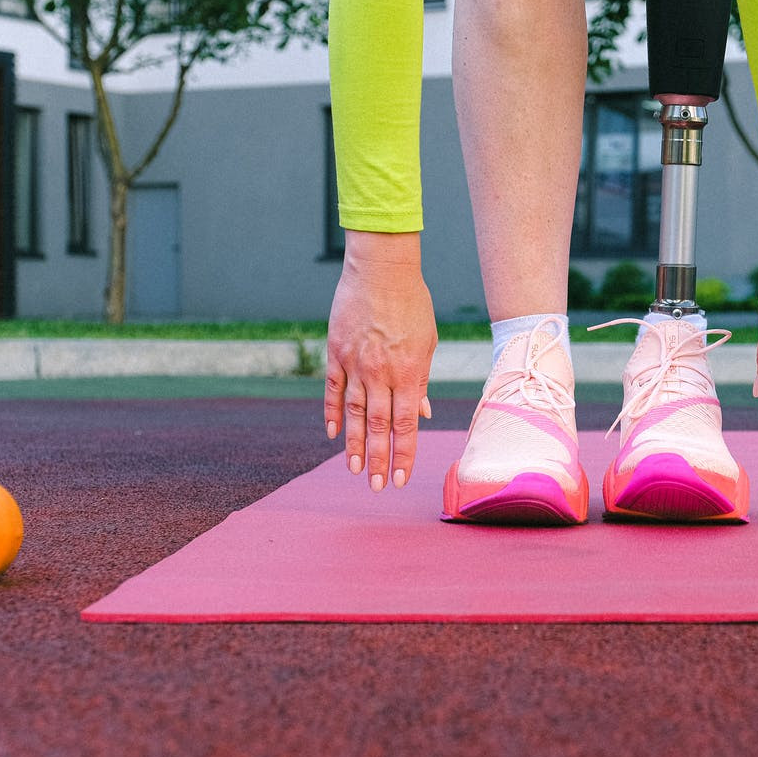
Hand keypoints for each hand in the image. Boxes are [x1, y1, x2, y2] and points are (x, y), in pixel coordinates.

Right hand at [325, 231, 436, 490]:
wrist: (382, 269)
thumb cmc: (412, 304)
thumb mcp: (427, 343)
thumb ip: (421, 381)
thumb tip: (420, 413)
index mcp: (409, 374)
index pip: (406, 425)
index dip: (404, 454)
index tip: (402, 478)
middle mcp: (381, 374)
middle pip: (377, 426)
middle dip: (379, 460)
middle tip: (377, 487)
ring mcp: (355, 364)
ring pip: (352, 414)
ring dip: (353, 445)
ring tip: (354, 470)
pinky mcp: (336, 352)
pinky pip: (332, 389)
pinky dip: (330, 413)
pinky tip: (331, 433)